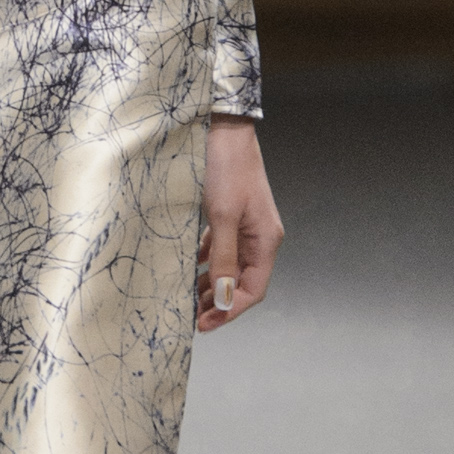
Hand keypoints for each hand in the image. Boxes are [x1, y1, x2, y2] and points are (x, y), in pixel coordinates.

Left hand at [197, 114, 282, 331]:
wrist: (223, 129)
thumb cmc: (226, 168)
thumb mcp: (222, 216)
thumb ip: (222, 259)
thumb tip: (221, 297)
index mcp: (265, 240)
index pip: (253, 290)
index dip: (230, 310)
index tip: (204, 324)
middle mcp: (260, 237)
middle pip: (242, 282)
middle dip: (218, 302)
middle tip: (191, 317)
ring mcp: (246, 227)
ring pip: (230, 268)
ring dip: (211, 285)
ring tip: (188, 299)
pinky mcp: (231, 216)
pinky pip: (221, 250)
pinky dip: (207, 263)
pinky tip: (191, 269)